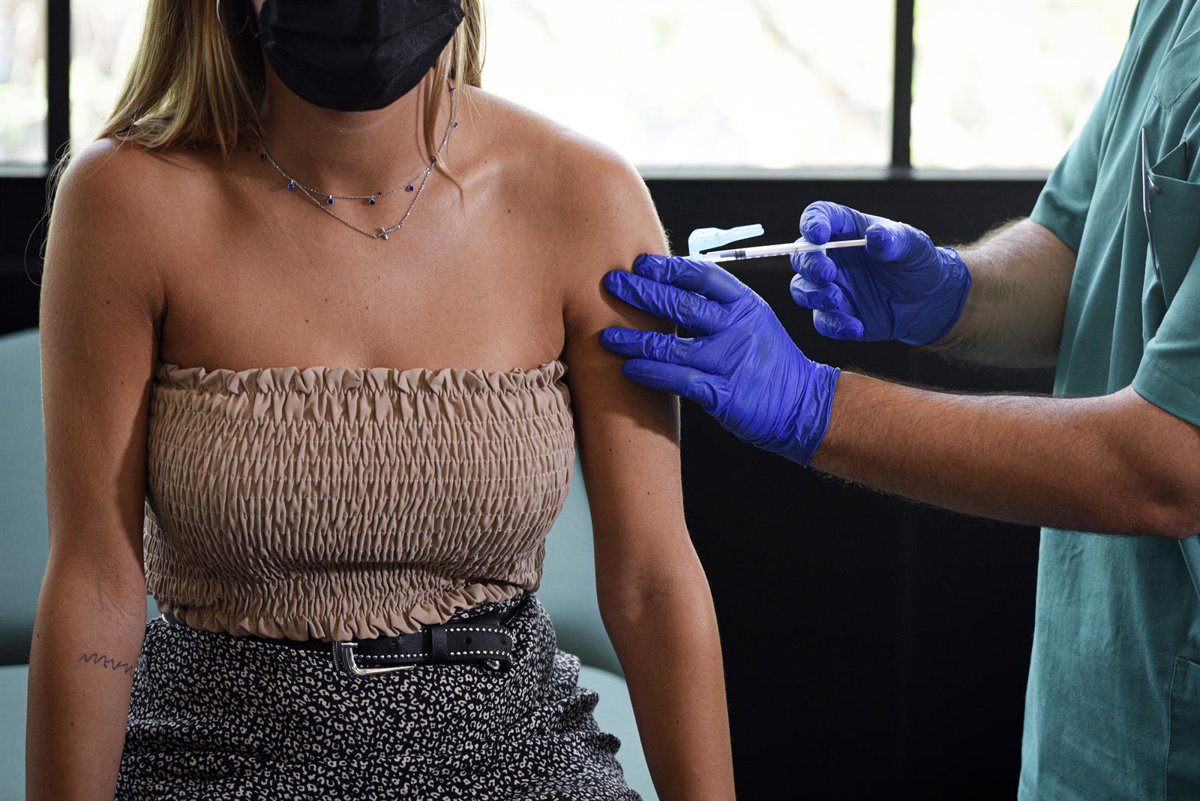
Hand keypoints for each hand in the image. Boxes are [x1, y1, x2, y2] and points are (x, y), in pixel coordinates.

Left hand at [600, 254, 839, 465]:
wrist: (804, 405)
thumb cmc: (770, 361)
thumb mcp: (755, 321)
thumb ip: (719, 304)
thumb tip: (672, 285)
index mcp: (745, 305)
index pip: (702, 276)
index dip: (669, 268)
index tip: (641, 263)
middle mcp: (737, 328)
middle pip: (682, 304)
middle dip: (642, 292)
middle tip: (612, 283)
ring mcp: (729, 361)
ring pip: (672, 344)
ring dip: (635, 339)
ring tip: (607, 335)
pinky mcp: (722, 393)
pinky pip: (677, 380)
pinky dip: (650, 372)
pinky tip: (629, 368)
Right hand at [792, 200, 971, 344]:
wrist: (929, 301)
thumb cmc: (917, 262)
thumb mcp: (914, 244)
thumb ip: (894, 239)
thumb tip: (874, 238)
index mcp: (844, 229)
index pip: (817, 216)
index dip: (811, 224)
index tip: (819, 235)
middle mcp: (830, 257)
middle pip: (801, 255)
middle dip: (809, 265)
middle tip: (828, 274)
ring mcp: (830, 287)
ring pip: (802, 289)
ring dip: (813, 295)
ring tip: (836, 299)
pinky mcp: (836, 315)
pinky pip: (823, 321)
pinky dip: (835, 325)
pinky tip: (856, 327)